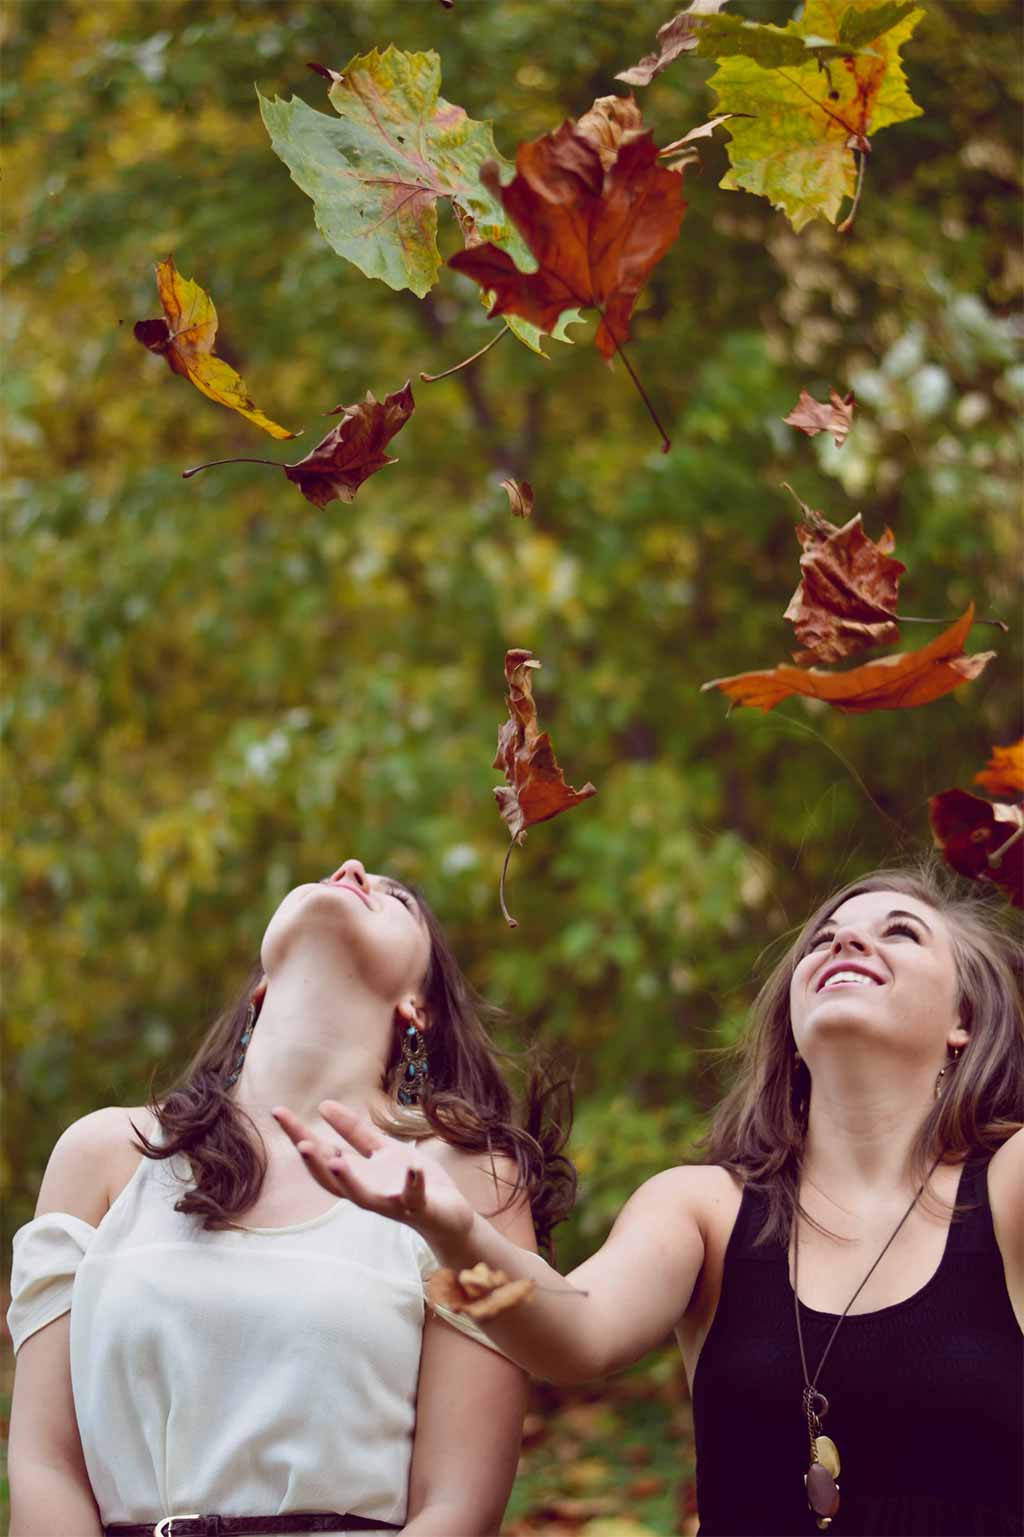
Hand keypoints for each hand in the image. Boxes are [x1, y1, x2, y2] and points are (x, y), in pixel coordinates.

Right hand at [271, 1100, 473, 1249]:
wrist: (447, 1212)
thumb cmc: (409, 1180)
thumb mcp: (381, 1150)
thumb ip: (354, 1133)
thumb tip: (323, 1105)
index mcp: (356, 1174)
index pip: (321, 1154)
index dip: (299, 1134)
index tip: (278, 1112)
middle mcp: (366, 1191)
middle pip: (333, 1180)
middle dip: (316, 1164)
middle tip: (300, 1143)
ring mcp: (391, 1202)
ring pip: (363, 1196)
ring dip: (349, 1180)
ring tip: (336, 1161)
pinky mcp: (418, 1207)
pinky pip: (414, 1196)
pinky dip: (413, 1183)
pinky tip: (413, 1167)